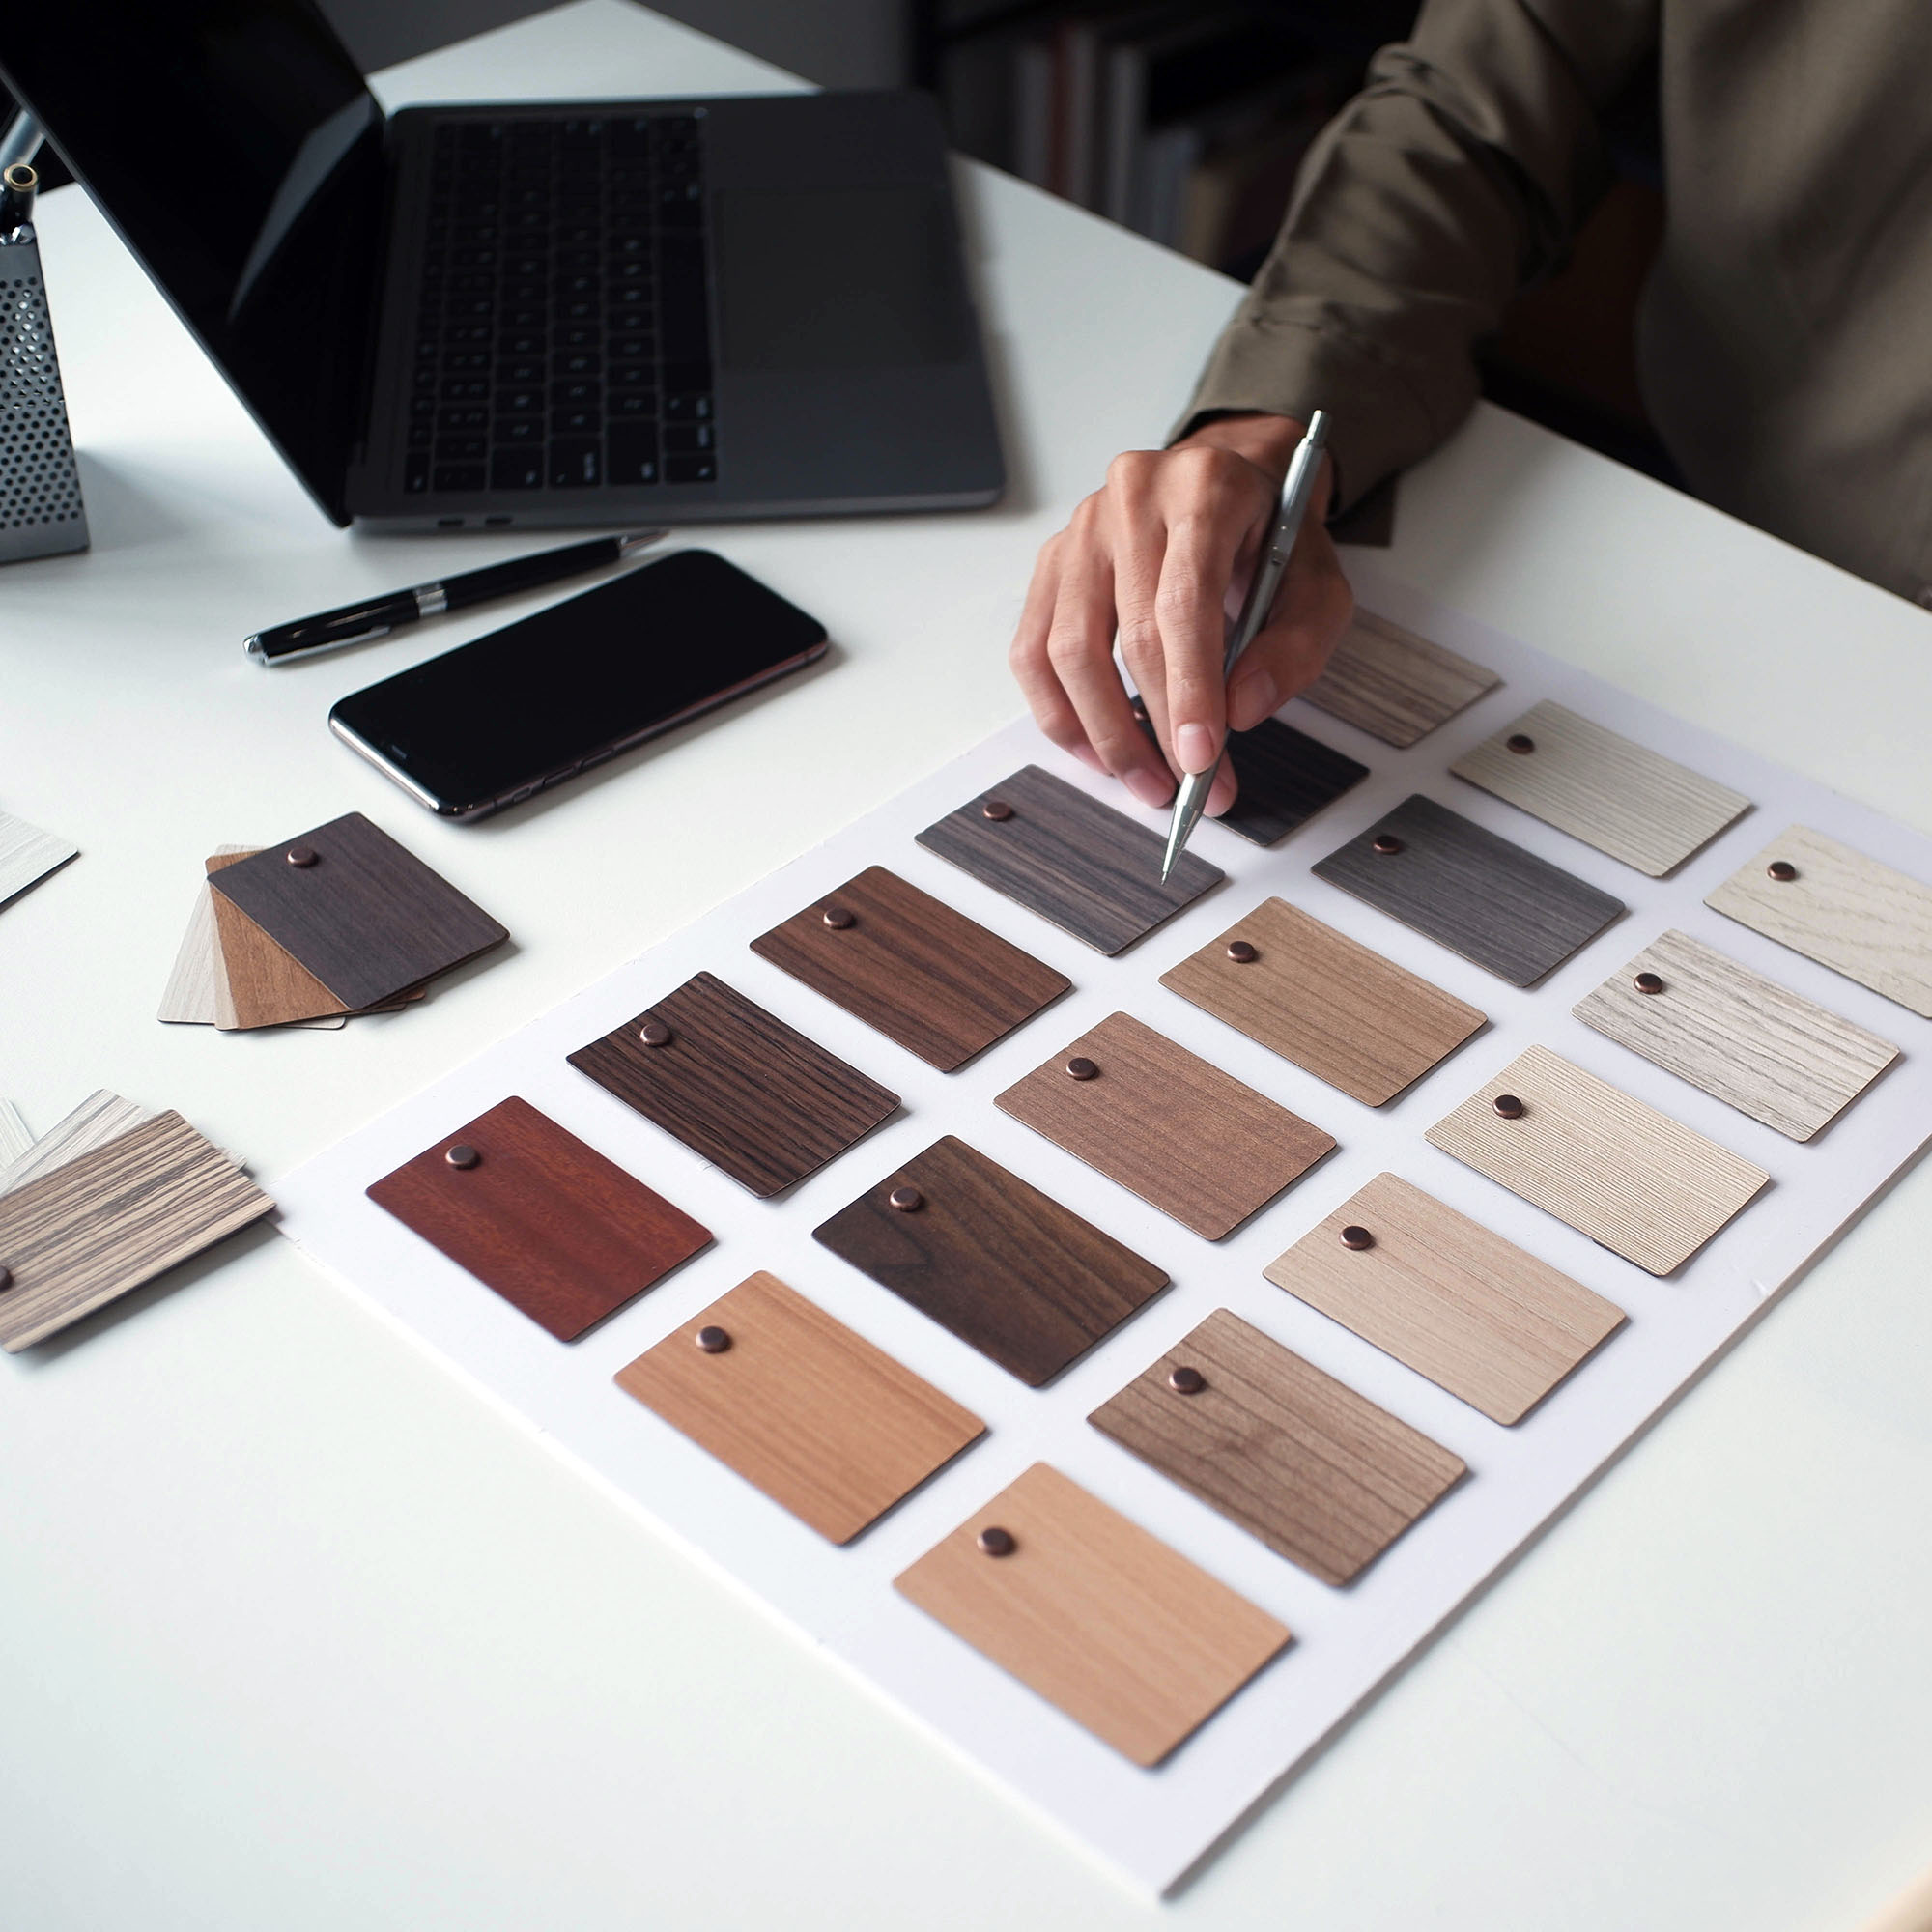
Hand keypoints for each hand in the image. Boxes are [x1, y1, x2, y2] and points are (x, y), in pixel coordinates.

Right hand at [1009, 414, 1353, 814]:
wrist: (1230, 487)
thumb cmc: (1270, 538)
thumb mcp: (1318, 586)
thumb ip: (1296, 647)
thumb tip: (1241, 709)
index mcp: (1204, 488)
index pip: (1185, 602)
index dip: (1190, 690)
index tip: (1202, 759)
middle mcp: (1132, 497)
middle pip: (1128, 635)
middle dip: (1157, 728)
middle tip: (1187, 787)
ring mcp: (1081, 529)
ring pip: (1067, 650)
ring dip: (1104, 733)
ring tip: (1144, 781)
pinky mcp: (1051, 563)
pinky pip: (1031, 652)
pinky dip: (1060, 714)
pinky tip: (1097, 751)